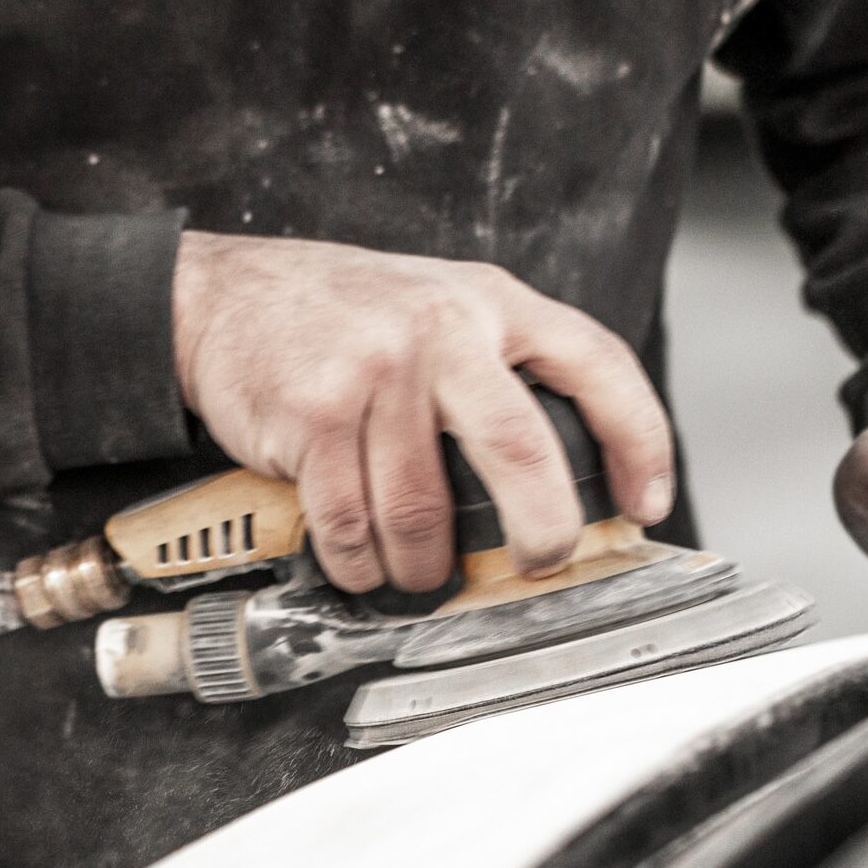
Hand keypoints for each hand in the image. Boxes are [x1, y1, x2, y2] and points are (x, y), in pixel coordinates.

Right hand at [171, 231, 674, 592]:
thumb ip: (498, 370)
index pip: (596, 364)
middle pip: (521, 450)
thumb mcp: (440, 308)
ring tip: (414, 571)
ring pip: (424, 513)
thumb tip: (562, 484)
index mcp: (491, 302)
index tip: (646, 505)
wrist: (221, 296)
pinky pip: (352, 526)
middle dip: (541, 532)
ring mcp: (376, 371)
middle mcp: (442, 329)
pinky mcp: (315, 415)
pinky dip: (358, 563)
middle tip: (539, 564)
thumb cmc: (341, 318)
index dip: (639, 441)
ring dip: (421, 567)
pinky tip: (358, 559)